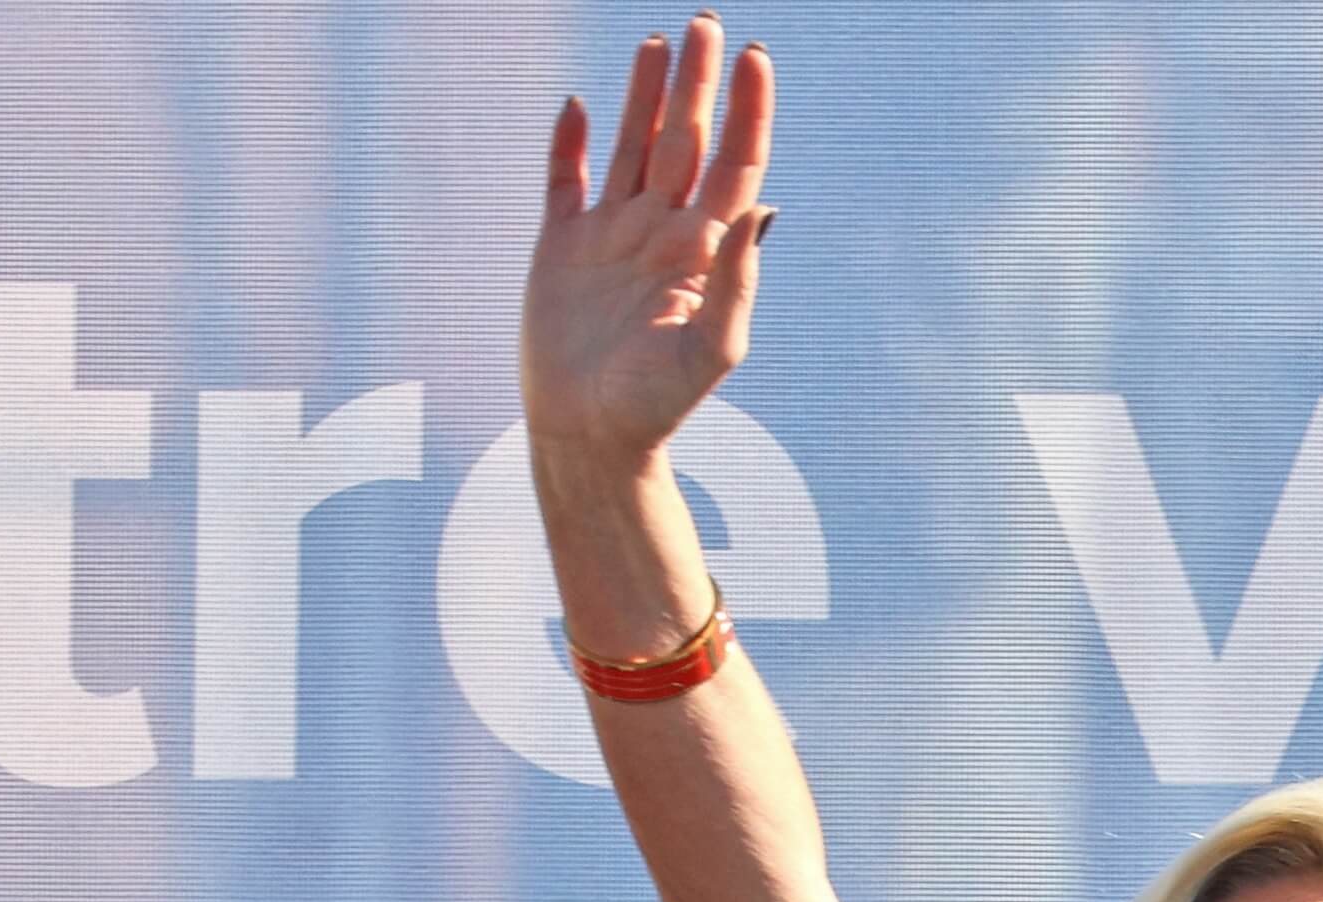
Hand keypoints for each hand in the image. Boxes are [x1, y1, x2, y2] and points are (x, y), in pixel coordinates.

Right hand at [521, 17, 774, 466]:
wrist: (588, 439)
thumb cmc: (654, 406)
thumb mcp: (709, 350)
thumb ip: (737, 282)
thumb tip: (762, 209)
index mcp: (702, 250)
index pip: (735, 163)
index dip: (747, 110)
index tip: (755, 57)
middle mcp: (661, 233)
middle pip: (686, 140)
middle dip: (698, 82)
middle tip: (708, 23)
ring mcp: (610, 237)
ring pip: (632, 147)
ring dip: (645, 96)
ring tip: (659, 43)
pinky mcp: (560, 250)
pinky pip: (564, 183)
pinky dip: (566, 144)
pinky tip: (574, 105)